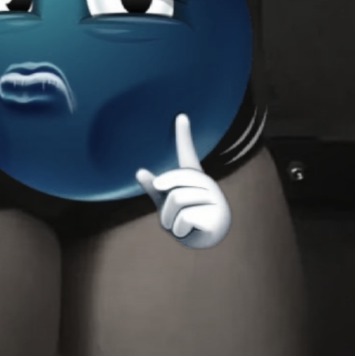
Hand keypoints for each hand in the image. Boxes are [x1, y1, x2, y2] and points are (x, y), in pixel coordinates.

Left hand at [135, 113, 231, 249]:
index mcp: (192, 176)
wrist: (207, 240)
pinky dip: (180, 230)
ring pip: (176, 202)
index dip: (183, 135)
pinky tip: (191, 231)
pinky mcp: (216, 215)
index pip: (187, 153)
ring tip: (181, 226)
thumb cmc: (186, 217)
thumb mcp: (168, 204)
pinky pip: (184, 219)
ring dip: (171, 222)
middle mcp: (205, 183)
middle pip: (172, 189)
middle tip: (172, 221)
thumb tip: (139, 170)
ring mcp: (213, 198)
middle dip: (165, 211)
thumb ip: (155, 188)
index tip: (181, 115)